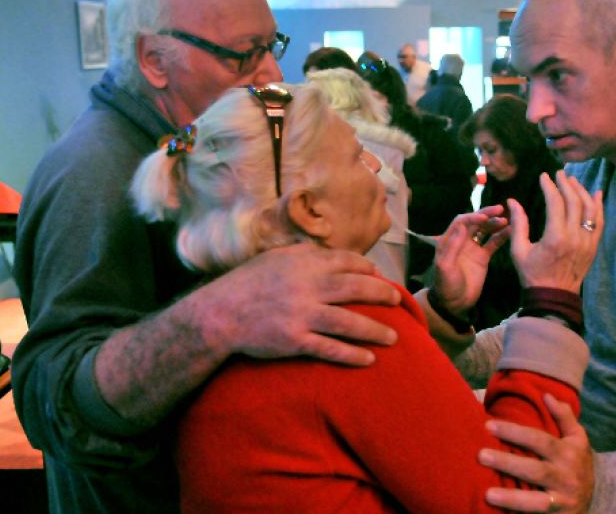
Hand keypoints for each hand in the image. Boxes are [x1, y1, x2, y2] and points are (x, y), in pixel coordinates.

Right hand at [191, 243, 400, 365]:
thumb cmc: (247, 283)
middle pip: (356, 288)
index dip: (367, 268)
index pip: (346, 261)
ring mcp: (302, 314)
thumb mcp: (275, 258)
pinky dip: (352, 354)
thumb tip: (333, 254)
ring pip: (349, 322)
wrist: (219, 314)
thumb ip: (305, 254)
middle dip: (381, 295)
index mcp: (303, 262)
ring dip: (375, 330)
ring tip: (393, 337)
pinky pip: (330, 348)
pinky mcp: (295, 340)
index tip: (379, 275)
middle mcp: (307, 286)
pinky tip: (368, 359)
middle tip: (396, 301)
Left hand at [430, 204, 508, 313]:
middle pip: (475, 222)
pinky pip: (493, 243)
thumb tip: (463, 225)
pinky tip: (511, 231)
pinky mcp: (483, 257)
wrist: (454, 303)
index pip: (461, 222)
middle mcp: (461, 241)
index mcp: (449, 240)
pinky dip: (501, 236)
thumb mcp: (445, 266)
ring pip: (485, 230)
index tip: (485, 216)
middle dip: (487, 214)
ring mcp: (473, 248)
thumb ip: (453, 245)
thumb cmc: (446, 285)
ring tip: (508, 220)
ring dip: (495, 223)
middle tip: (501, 209)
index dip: (473, 216)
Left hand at [480, 394, 593, 512]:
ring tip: (487, 494)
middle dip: (508, 463)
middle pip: (535, 470)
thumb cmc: (578, 463)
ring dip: (512, 498)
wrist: (598, 499)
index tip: (489, 425)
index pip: (539, 440)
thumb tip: (546, 394)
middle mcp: (566, 477)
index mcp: (569, 453)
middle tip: (481, 455)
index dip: (514, 432)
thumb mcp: (577, 439)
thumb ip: (564, 416)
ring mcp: (562, 501)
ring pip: (536, 501)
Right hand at [510, 171, 603, 291]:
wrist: (553, 296)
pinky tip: (596, 193)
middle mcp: (574, 237)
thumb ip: (518, 224)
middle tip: (559, 173)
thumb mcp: (519, 250)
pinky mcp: (593, 246)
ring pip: (589, 208)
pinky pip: (599, 222)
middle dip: (566, 184)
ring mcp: (587, 242)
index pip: (556, 202)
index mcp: (555, 237)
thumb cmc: (532, 274)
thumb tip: (512, 201)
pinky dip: (598, 205)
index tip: (544, 176)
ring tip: (573, 180)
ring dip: (582, 191)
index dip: (549, 186)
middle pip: (574, 201)